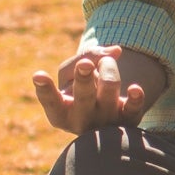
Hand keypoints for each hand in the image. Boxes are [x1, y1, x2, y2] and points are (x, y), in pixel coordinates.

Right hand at [33, 46, 150, 133]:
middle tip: (84, 64)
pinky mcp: (128, 121)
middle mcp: (81, 121)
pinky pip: (133, 110)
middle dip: (83, 79)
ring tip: (107, 61)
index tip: (38, 75)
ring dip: (109, 72)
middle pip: (83, 98)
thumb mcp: (74, 71)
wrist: (105, 110)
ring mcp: (106, 123)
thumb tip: (115, 51)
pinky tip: (134, 88)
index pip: (51, 102)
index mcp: (60, 112)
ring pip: (109, 97)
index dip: (44, 89)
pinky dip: (135, 99)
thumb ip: (88, 56)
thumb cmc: (82, 87)